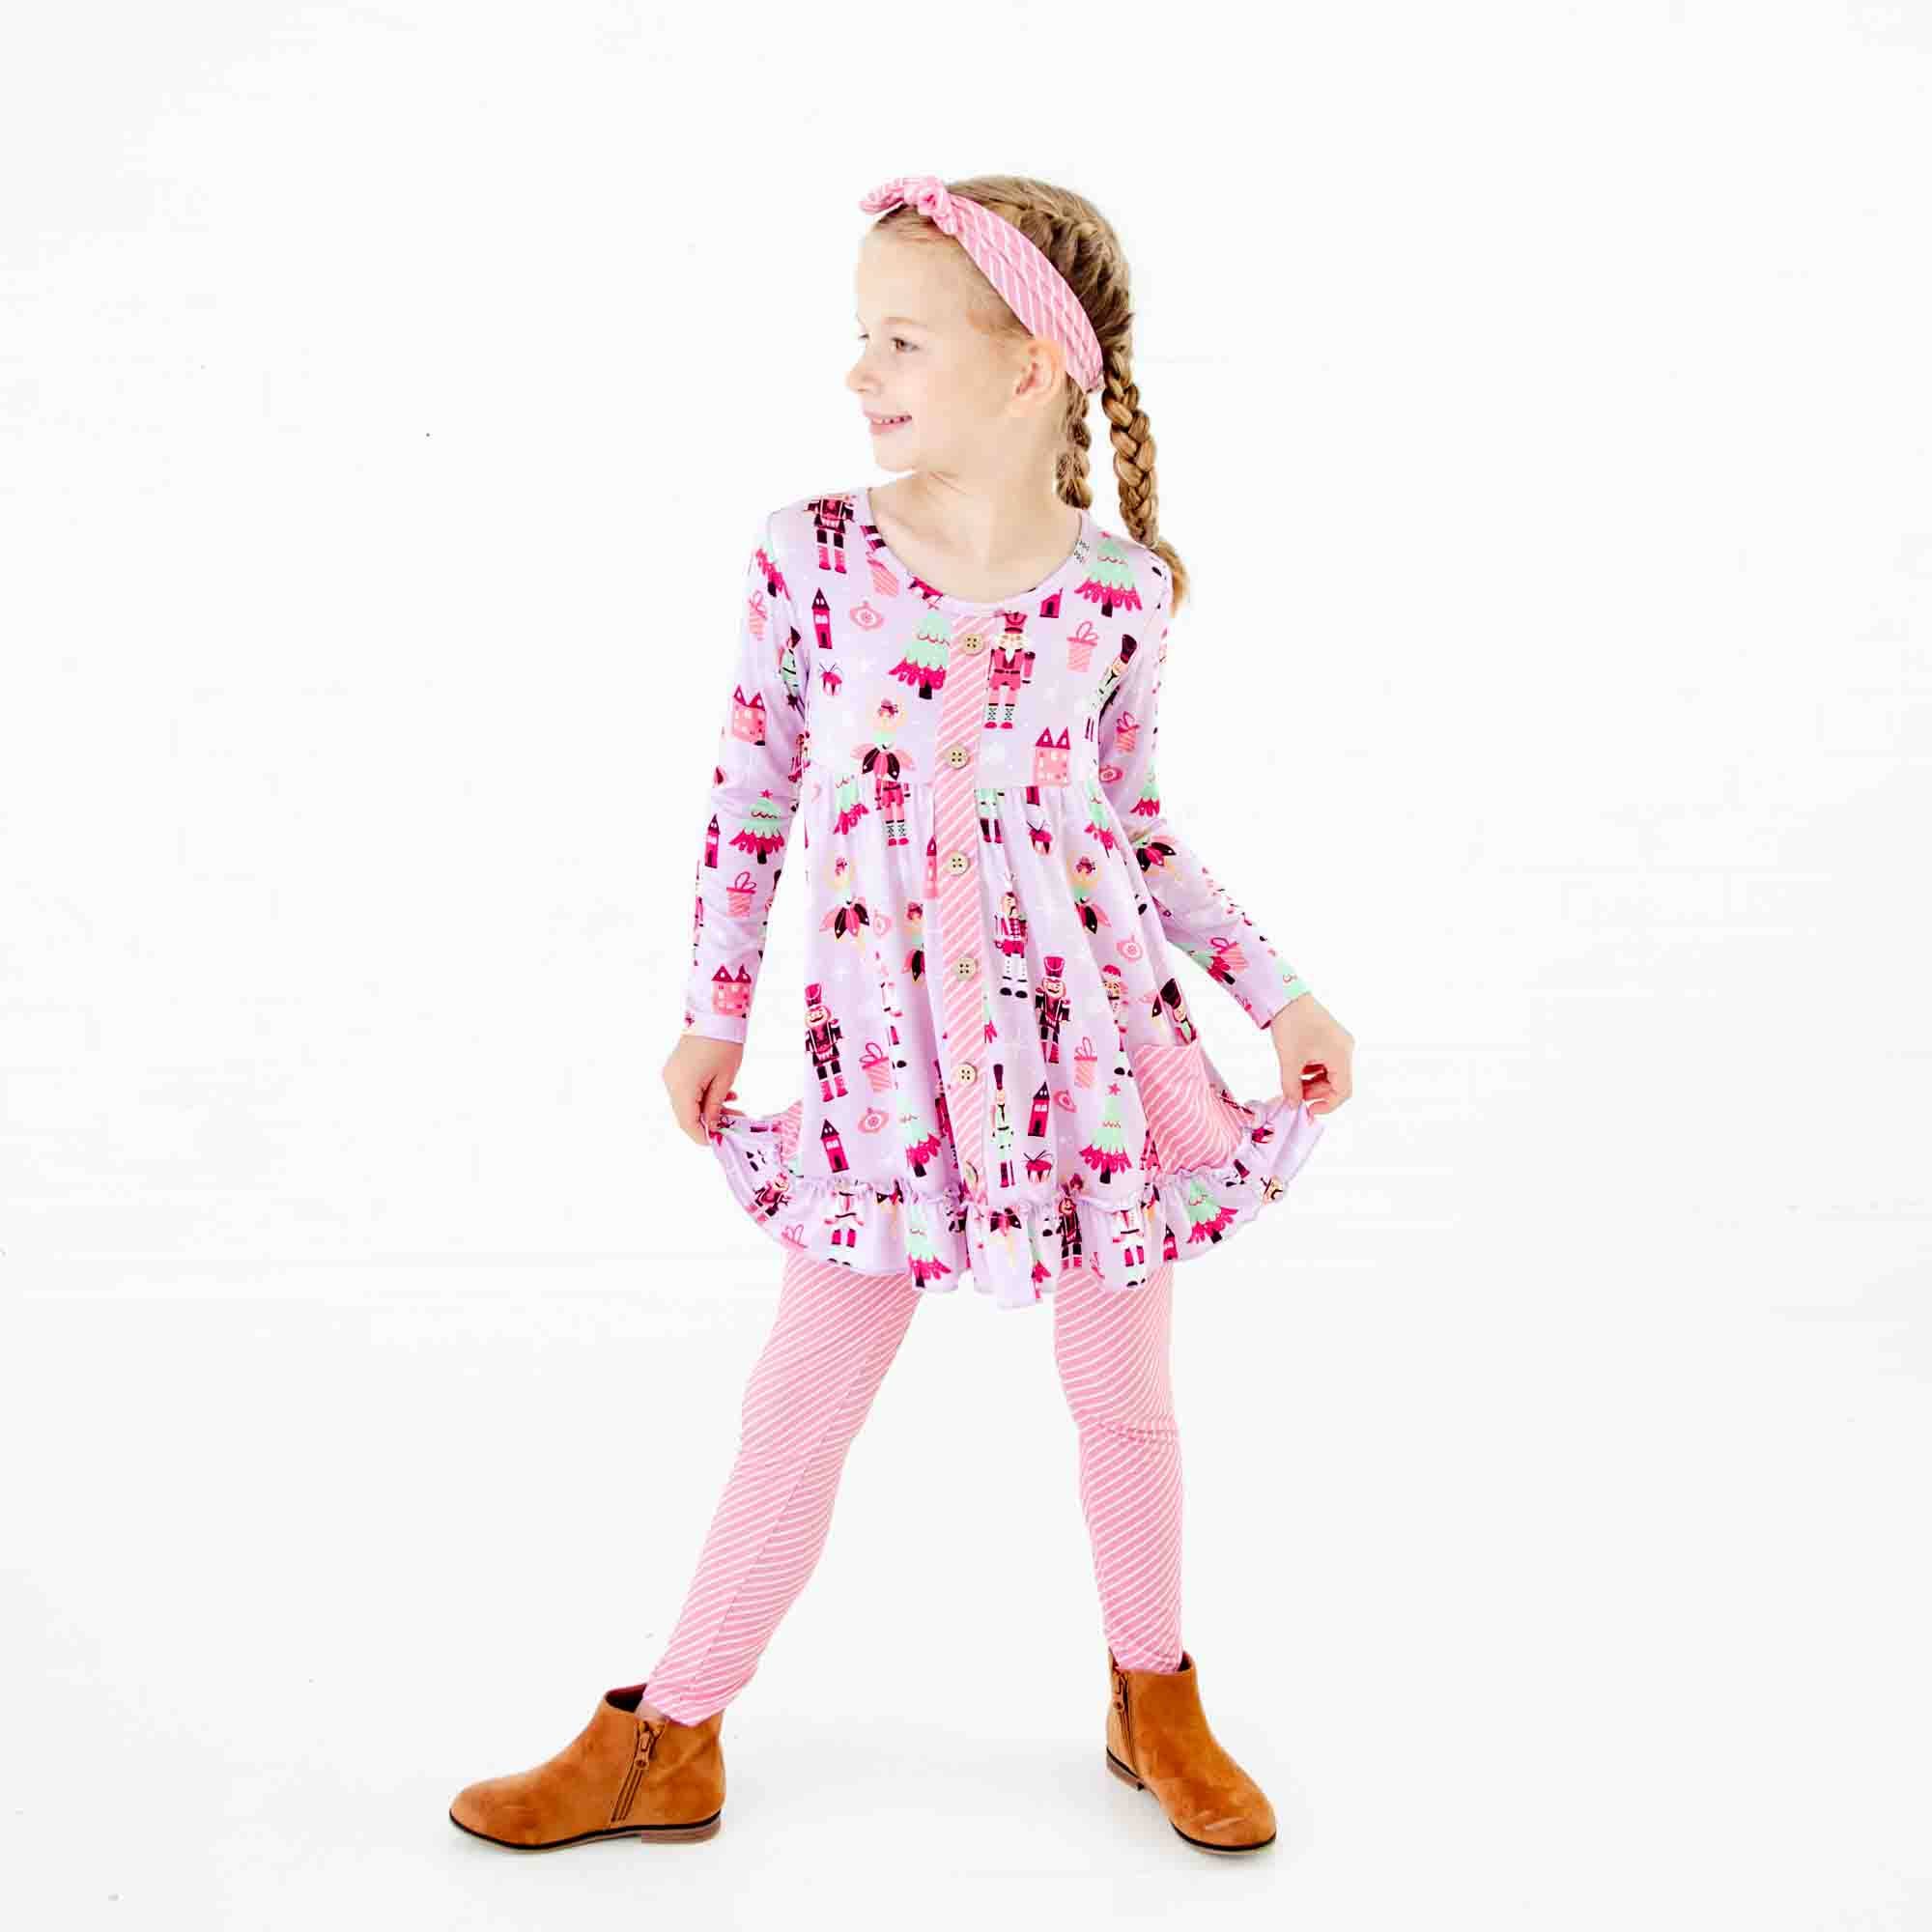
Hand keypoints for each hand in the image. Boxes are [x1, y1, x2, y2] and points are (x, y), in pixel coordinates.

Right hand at [663, 1034, 743, 1145]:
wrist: (715, 1012)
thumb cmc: (724, 1043)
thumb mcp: (725, 1079)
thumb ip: (715, 1106)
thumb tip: (711, 1126)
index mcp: (682, 1087)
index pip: (687, 1122)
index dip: (702, 1136)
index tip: (719, 1141)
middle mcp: (671, 1082)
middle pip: (686, 1113)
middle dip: (709, 1121)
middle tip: (735, 1122)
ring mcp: (671, 1074)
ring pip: (688, 1102)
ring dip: (709, 1108)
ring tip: (735, 1107)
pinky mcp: (676, 1067)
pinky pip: (687, 1089)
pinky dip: (703, 1095)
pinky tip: (726, 1094)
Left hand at [1270, 994, 1352, 1116]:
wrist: (1285, 996)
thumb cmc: (1291, 1024)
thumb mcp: (1289, 1060)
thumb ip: (1291, 1087)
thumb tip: (1293, 1105)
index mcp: (1341, 1056)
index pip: (1343, 1091)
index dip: (1327, 1105)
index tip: (1309, 1110)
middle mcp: (1344, 1049)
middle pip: (1337, 1082)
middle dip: (1316, 1092)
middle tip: (1295, 1095)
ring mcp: (1338, 1042)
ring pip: (1330, 1072)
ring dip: (1313, 1081)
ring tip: (1293, 1082)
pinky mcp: (1329, 1037)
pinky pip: (1325, 1061)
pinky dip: (1312, 1069)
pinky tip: (1297, 1068)